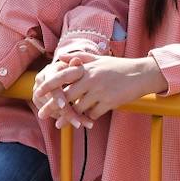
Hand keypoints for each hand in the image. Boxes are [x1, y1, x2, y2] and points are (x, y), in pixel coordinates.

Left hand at [36, 52, 166, 128]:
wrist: (142, 74)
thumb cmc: (119, 67)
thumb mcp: (100, 59)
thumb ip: (80, 58)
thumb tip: (61, 57)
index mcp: (88, 68)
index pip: (63, 76)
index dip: (48, 85)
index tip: (37, 92)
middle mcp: (92, 78)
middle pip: (66, 96)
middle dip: (52, 107)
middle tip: (41, 114)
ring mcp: (100, 91)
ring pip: (78, 108)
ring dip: (69, 117)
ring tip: (60, 124)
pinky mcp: (110, 102)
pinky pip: (93, 114)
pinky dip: (88, 118)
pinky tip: (85, 122)